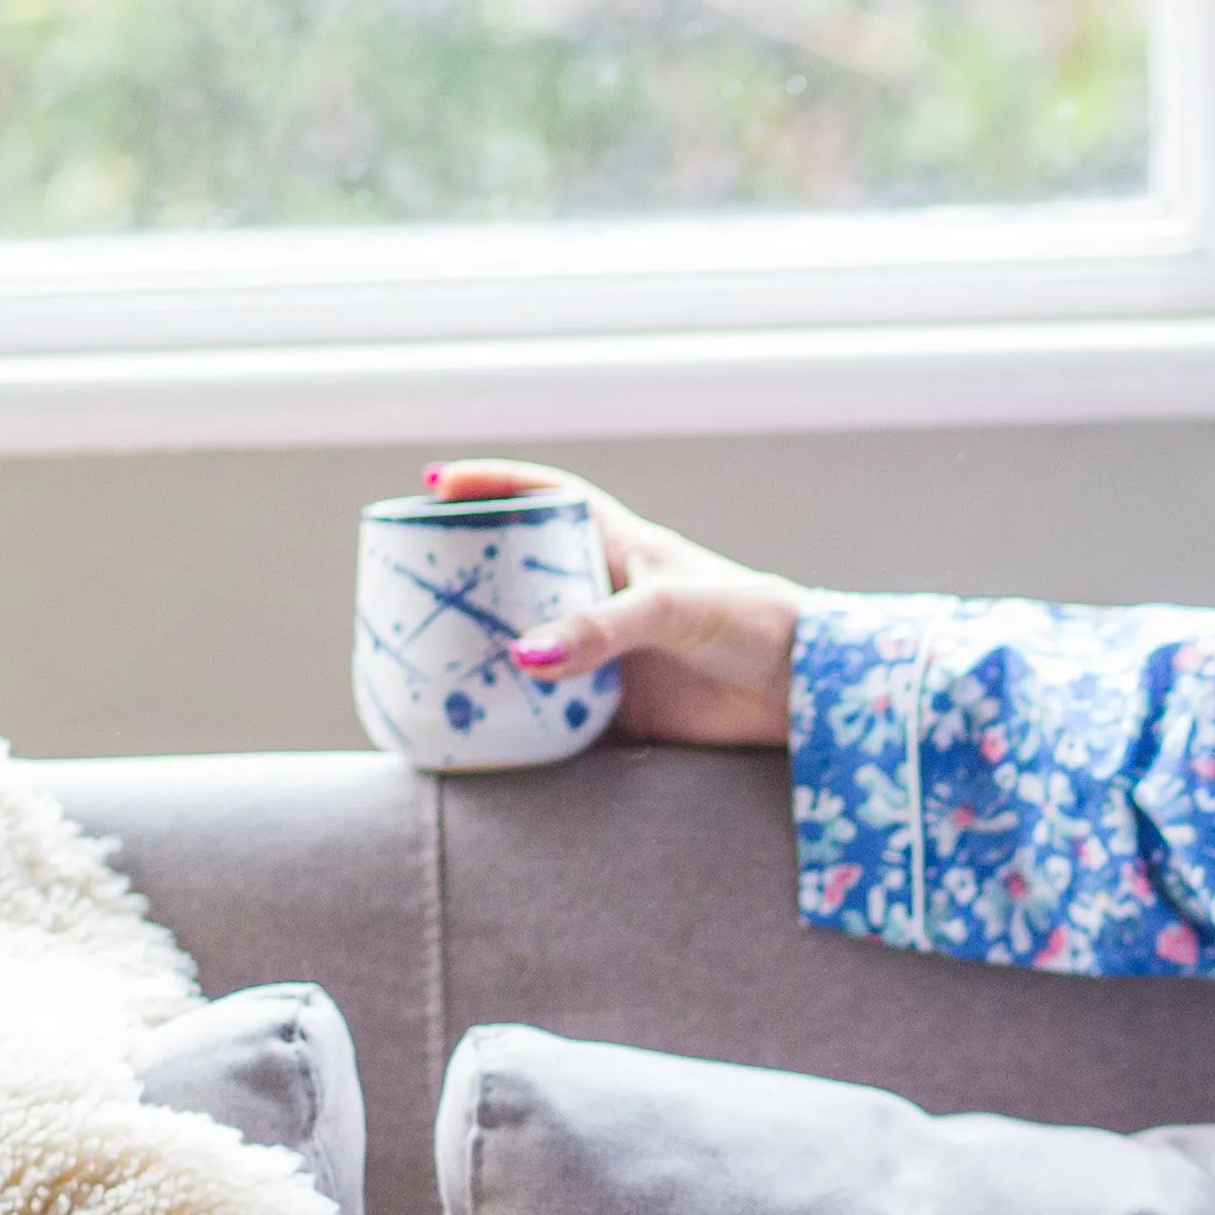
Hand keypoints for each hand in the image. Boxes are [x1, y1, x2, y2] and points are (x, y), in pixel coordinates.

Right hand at [422, 458, 801, 748]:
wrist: (804, 697)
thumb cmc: (754, 623)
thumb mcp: (674, 609)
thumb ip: (602, 627)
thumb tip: (524, 655)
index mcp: (623, 549)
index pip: (547, 498)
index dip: (494, 486)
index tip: (435, 486)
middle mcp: (607, 599)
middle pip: (521, 576)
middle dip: (468, 575)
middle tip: (410, 579)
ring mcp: (608, 658)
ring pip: (529, 648)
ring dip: (483, 653)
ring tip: (422, 657)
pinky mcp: (617, 715)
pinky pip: (551, 719)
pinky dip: (515, 724)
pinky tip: (474, 729)